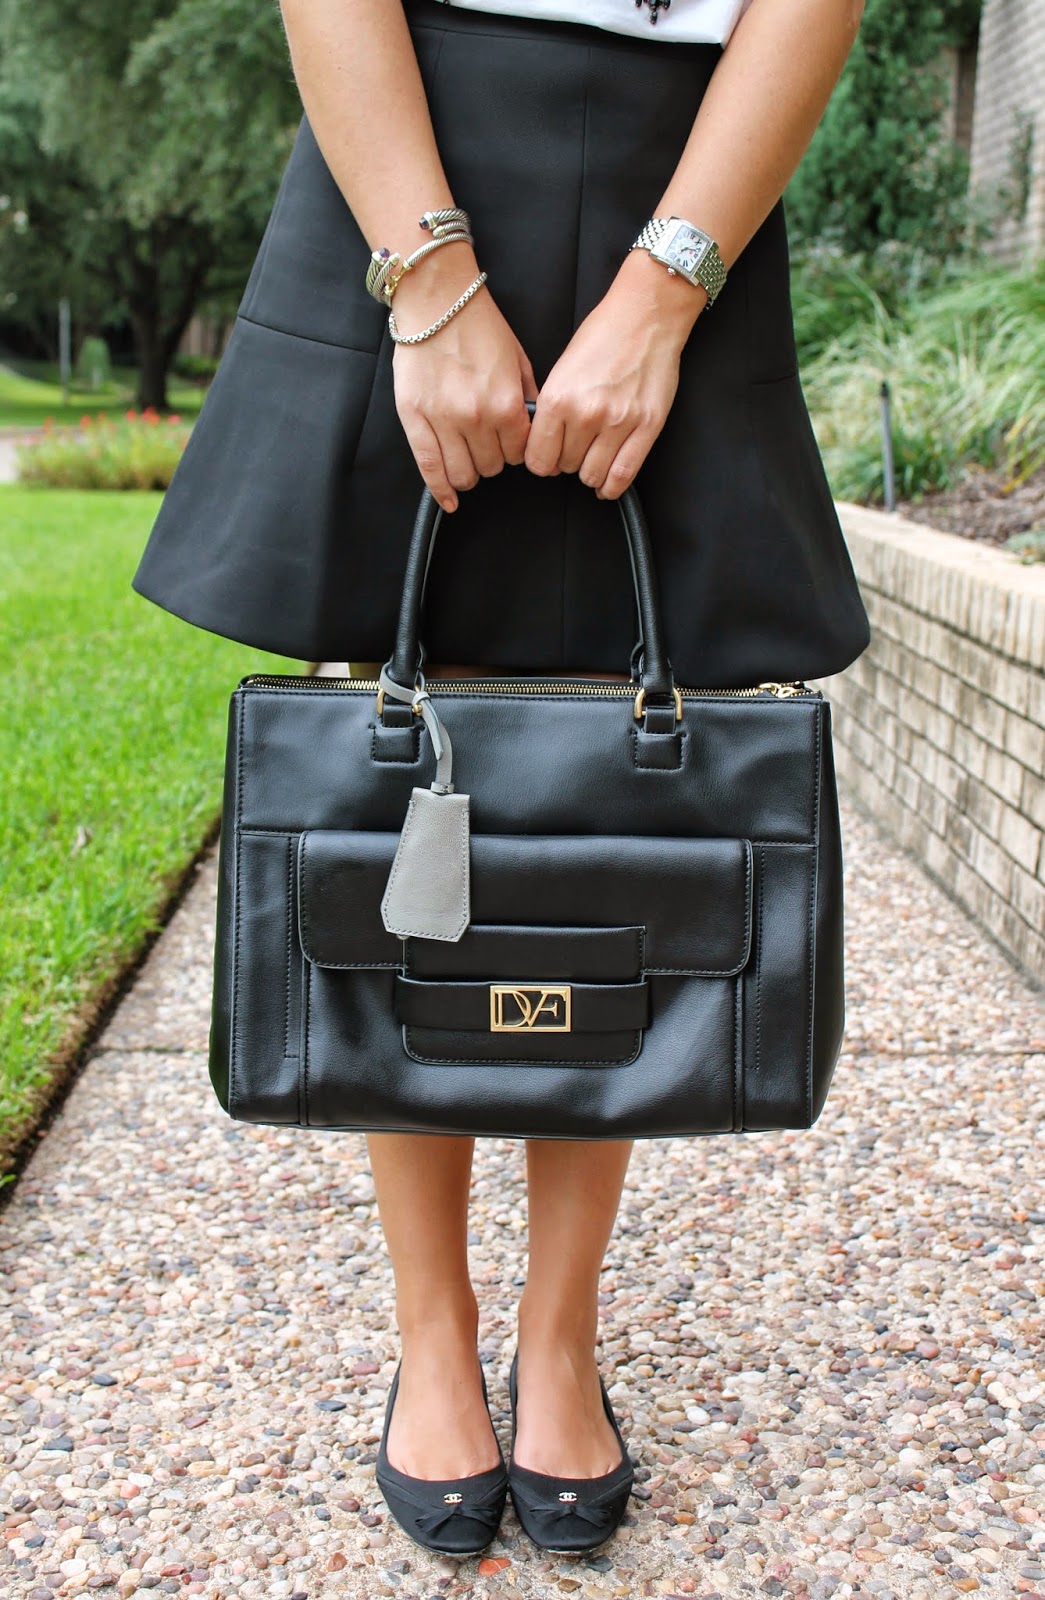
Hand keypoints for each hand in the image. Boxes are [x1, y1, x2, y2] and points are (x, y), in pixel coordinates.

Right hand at [391, 242, 537, 512]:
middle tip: (487, 444)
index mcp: (506, 404)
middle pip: (492, 468)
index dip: (517, 451)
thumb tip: (533, 431)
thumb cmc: (479, 325)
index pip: (520, 455)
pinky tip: (448, 500)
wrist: (437, 300)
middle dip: (493, 460)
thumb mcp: (519, 360)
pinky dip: (440, 490)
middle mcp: (476, 418)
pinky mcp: (415, 419)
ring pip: (463, 474)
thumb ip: (527, 400)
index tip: (510, 442)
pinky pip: (429, 467)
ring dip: (469, 473)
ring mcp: (443, 421)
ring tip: (467, 459)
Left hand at [524, 249, 706, 498]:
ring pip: (592, 475)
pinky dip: (611, 486)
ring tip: (592, 455)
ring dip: (589, 471)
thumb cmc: (604, 335)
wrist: (646, 316)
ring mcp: (619, 423)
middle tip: (574, 446)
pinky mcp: (647, 427)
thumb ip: (552, 409)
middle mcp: (586, 414)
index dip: (541, 460)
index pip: (538, 458)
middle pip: (564, 467)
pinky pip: (623, 475)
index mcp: (559, 398)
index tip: (546, 456)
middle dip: (566, 460)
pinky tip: (606, 481)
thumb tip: (545, 445)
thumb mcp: (561, 369)